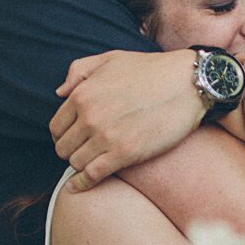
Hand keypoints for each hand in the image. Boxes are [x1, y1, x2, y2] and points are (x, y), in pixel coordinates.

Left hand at [51, 49, 202, 190]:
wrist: (188, 83)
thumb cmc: (151, 70)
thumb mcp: (110, 58)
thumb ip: (79, 71)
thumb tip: (59, 93)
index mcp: (82, 94)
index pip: (56, 126)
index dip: (63, 135)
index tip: (74, 138)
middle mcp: (89, 116)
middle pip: (63, 147)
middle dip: (70, 151)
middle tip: (84, 151)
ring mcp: (106, 136)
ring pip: (76, 162)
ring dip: (81, 165)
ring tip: (92, 161)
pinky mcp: (125, 153)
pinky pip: (92, 175)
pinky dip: (83, 183)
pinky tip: (80, 185)